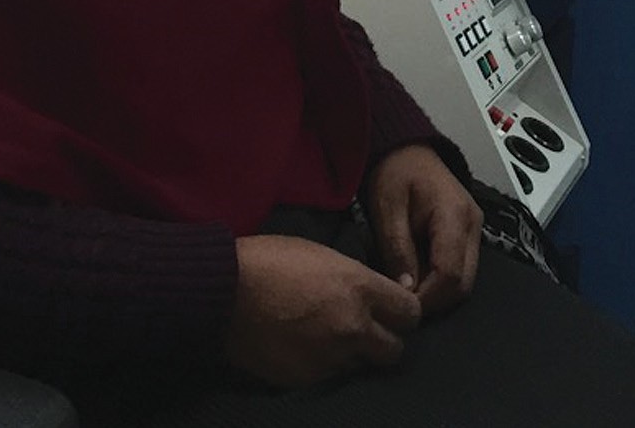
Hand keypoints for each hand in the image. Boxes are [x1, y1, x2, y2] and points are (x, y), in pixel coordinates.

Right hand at [224, 233, 421, 387]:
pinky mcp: (305, 378)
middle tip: (368, 330)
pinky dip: (322, 365)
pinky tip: (304, 347)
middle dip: (385, 340)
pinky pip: (328, 375)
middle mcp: (353, 327)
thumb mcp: (324, 256)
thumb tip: (369, 297)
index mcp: (360, 288)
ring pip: (360, 365)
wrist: (223, 291)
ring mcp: (329, 357)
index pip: (410, 312)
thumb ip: (354, 280)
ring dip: (352, 354)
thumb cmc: (271, 260)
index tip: (393, 310)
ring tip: (328, 337)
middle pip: (395, 350)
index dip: (403, 311)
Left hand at [363, 143, 481, 316]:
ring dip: (437, 292)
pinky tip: (417, 276)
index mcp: (455, 215)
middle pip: (464, 284)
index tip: (399, 306)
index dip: (427, 298)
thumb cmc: (395, 172)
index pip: (451, 275)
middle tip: (402, 304)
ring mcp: (475, 230)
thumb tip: (406, 290)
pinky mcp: (469, 234)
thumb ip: (398, 249)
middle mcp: (473, 225)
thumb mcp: (388, 208)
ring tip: (407, 290)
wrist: (407, 149)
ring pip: (466, 280)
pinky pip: (461, 268)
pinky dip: (440, 280)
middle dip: (434, 301)